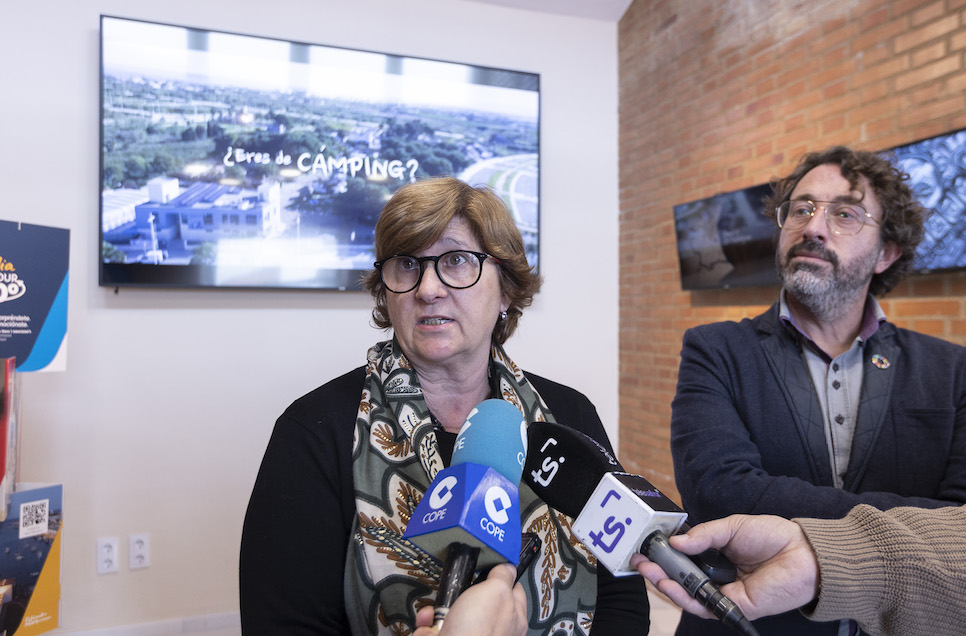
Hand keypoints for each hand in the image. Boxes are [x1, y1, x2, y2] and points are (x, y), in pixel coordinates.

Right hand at [413, 563, 527, 635]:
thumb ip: (503, 576)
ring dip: (437, 613)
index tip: (486, 567)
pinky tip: (429, 630)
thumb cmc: (478, 632)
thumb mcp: (495, 591)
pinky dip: (428, 629)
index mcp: (512, 616)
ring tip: (435, 616)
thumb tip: (508, 567)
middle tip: (455, 593)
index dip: (499, 576)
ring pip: (452, 616)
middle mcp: (494, 630)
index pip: (513, 589)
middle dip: (459, 595)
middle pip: (476, 601)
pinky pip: (436, 630)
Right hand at [630, 515, 819, 620]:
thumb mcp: (732, 527)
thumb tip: (676, 541)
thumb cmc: (773, 536)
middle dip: (658, 571)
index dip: (664, 554)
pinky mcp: (734, 606)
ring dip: (665, 584)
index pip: (683, 558)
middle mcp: (717, 575)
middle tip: (639, 561)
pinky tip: (669, 584)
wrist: (804, 553)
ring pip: (688, 594)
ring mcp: (724, 592)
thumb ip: (703, 535)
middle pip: (681, 578)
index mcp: (716, 555)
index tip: (646, 546)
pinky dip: (684, 596)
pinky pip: (704, 605)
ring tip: (649, 571)